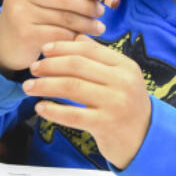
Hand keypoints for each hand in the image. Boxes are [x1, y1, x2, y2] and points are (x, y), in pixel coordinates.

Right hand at [0, 0, 109, 74]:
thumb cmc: (35, 13)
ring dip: (86, 23)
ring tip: (98, 27)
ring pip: (64, 17)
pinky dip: (74, 37)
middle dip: (87, 4)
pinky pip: (59, 34)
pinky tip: (82, 38)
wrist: (6, 42)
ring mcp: (20, 13)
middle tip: (102, 12)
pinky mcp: (25, 34)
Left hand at [22, 36, 150, 169]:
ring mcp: (114, 103)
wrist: (146, 138)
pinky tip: (40, 108)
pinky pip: (72, 115)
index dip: (63, 47)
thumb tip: (77, 38)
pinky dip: (53, 110)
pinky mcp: (105, 124)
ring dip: (45, 85)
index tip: (44, 50)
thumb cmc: (127, 105)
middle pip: (77, 65)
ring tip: (29, 86)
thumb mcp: (120, 77)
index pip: (88, 49)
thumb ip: (100, 57)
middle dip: (50, 65)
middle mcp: (122, 82)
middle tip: (33, 68)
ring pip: (71, 87)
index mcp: (124, 66)